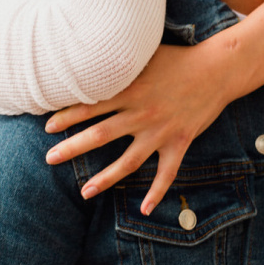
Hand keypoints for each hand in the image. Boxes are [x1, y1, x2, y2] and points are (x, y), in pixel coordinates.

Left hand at [45, 39, 233, 212]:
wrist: (216, 69)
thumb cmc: (178, 59)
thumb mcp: (145, 55)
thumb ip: (119, 62)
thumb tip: (90, 56)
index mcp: (130, 90)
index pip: (90, 106)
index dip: (66, 117)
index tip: (47, 127)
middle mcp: (141, 113)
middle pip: (100, 135)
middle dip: (72, 148)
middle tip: (49, 159)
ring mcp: (160, 131)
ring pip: (127, 161)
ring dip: (104, 179)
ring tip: (84, 192)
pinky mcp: (179, 142)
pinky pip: (166, 173)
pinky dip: (157, 193)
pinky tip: (145, 209)